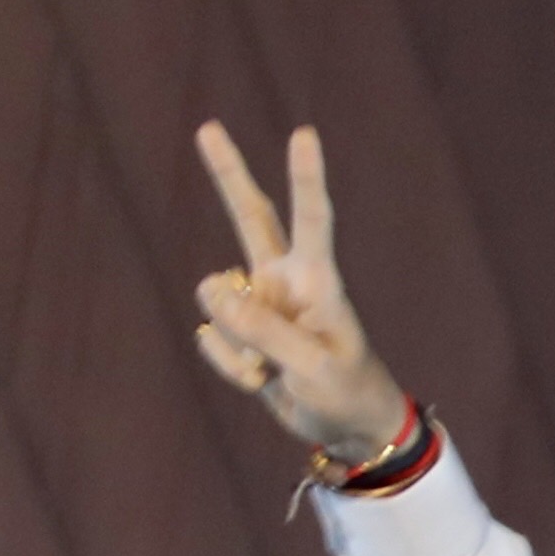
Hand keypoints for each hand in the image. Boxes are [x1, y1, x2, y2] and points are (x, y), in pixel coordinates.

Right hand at [186, 122, 411, 460]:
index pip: (311, 220)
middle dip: (229, 174)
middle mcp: (284, 281)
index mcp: (318, 281)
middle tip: (208, 127)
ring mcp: (259, 304)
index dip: (306, 178)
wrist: (346, 427)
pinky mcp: (240, 332)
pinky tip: (262, 378)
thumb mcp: (312, 368)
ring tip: (275, 368)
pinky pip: (213, 341)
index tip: (305, 134)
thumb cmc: (346, 391)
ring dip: (237, 344)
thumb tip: (212, 292)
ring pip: (216, 303)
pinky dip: (232, 368)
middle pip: (250, 217)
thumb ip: (265, 330)